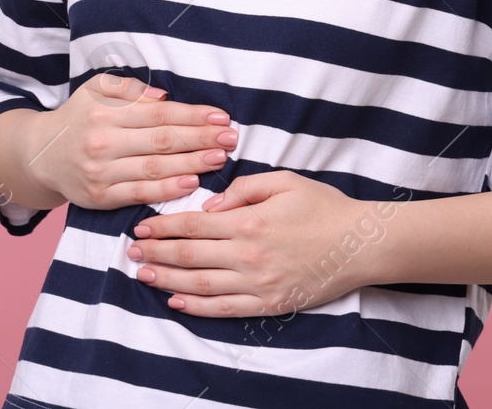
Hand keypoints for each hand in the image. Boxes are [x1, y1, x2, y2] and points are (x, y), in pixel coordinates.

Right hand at [22, 73, 238, 209]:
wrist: (40, 155)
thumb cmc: (79, 117)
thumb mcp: (96, 88)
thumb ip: (128, 87)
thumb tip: (163, 96)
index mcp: (105, 112)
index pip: (158, 114)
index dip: (193, 115)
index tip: (220, 116)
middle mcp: (102, 142)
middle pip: (162, 141)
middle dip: (200, 138)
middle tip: (230, 137)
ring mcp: (100, 172)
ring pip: (155, 168)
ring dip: (192, 164)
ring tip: (220, 158)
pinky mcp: (100, 197)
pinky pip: (139, 193)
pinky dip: (167, 190)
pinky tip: (192, 183)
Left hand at [128, 170, 375, 317]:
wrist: (359, 243)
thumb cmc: (323, 207)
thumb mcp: (284, 181)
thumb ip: (242, 189)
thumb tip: (208, 206)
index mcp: (249, 221)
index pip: (192, 226)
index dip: (163, 228)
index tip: (142, 228)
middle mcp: (247, 255)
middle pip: (188, 257)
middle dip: (155, 254)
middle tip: (132, 253)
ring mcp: (257, 284)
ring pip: (199, 286)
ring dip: (166, 282)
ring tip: (143, 276)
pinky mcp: (268, 304)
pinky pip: (224, 309)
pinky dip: (196, 308)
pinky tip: (176, 302)